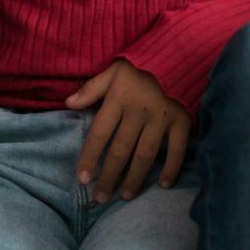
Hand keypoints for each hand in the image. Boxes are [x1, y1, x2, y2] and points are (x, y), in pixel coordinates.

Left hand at [66, 59, 190, 202]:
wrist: (178, 52)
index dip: (90, 156)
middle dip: (109, 176)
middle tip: (100, 198)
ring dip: (135, 178)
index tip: (82, 178)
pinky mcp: (181, 120)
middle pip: (121, 149)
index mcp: (119, 98)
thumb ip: (92, 88)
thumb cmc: (140, 65)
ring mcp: (161, 117)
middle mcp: (138, 111)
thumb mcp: (113, 70)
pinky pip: (177, 149)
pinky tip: (163, 184)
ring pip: (145, 154)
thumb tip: (68, 103)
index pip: (100, 132)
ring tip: (125, 196)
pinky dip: (172, 168)